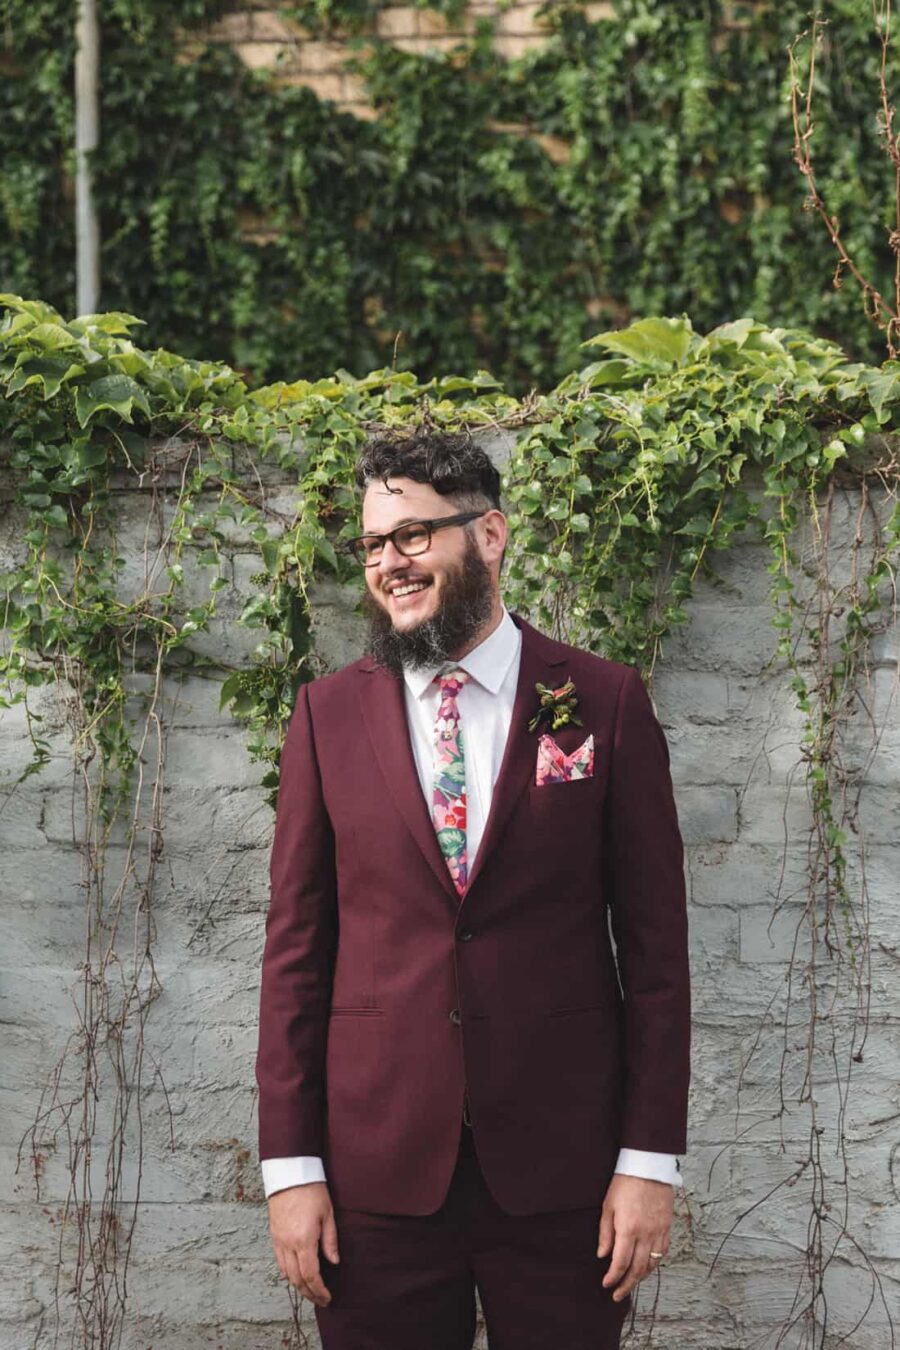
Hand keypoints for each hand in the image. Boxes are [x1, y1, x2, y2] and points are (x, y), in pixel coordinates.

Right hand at [267, 1181, 338, 1306]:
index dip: (319, 1290)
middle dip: (309, 1293)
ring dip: (298, 1285)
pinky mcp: (274, 1235)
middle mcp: (288, 1244)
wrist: (290, 1173)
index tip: (327, 1298)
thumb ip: (330, 1240)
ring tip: (310, 1290)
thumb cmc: (311, 1190)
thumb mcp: (328, 1214)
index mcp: (304, 1240)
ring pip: (286, 1273)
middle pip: (297, 1279)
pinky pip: (279, 1262)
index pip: (311, 1275)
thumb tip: (334, 1262)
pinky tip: (296, 1274)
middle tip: (320, 1300)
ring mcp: (279, 1240)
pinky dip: (288, 1273)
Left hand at [597, 1174, 672, 1302]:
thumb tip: (602, 1255)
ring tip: (631, 1284)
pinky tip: (646, 1267)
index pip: (621, 1263)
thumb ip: (605, 1233)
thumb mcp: (608, 1206)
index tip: (606, 1284)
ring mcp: (658, 1232)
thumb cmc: (624, 1183)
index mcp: (628, 1229)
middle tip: (617, 1295)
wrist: (648, 1166)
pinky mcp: (667, 1227)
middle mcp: (645, 1234)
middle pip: (637, 1269)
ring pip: (652, 1264)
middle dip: (627, 1285)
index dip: (613, 1277)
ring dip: (641, 1278)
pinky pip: (662, 1252)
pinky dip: (654, 1264)